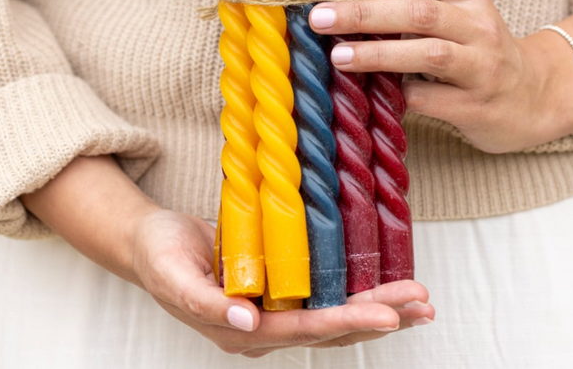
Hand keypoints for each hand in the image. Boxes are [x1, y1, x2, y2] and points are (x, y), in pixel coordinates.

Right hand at [132, 208, 434, 357]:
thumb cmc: (159, 256)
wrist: (152, 243)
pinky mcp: (277, 289)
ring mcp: (272, 309)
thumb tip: (246, 324)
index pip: (302, 330)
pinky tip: (382, 285)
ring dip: (377, 308)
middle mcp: (263, 326)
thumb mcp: (173, 275)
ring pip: (333, 314)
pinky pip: (322, 295)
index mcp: (239, 329)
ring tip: (418, 301)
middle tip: (420, 304)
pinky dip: (355, 290)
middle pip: (330, 327)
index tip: (386, 315)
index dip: (345, 323)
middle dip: (378, 316)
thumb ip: (205, 303)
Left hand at [308, 0, 572, 153]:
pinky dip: (396, 94)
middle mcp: (478, 25)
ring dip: (377, 54)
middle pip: (419, 11)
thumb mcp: (458, 16)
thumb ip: (412, 4)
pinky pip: (428, 98)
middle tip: (320, 15)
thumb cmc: (478, 50)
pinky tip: (369, 93)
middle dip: (365, 12)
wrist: (537, 98)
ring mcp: (481, 66)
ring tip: (338, 56)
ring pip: (427, 53)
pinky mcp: (476, 105)